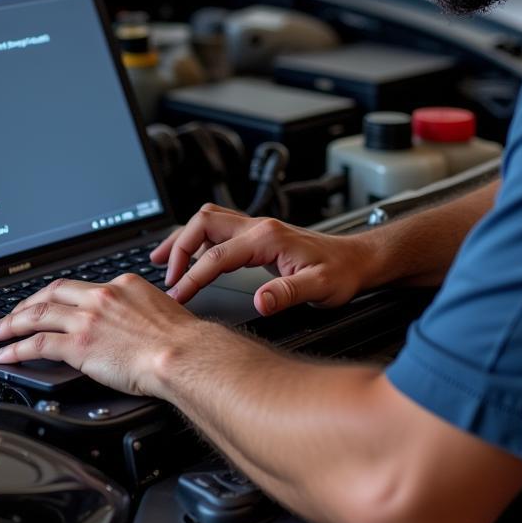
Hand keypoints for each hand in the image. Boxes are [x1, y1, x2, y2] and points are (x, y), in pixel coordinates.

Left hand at [0, 274, 196, 395]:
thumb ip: (137, 311)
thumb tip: (132, 323)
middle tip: (9, 315)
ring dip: (11, 324)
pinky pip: (38, 343)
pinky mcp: (80, 344)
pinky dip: (16, 348)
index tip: (47, 303)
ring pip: (38, 315)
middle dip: (26, 304)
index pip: (79, 287)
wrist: (184, 354)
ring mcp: (88, 318)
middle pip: (52, 293)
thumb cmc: (181, 340)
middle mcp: (101, 296)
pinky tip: (5, 354)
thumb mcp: (159, 310)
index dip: (56, 296)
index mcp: (121, 285)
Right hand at [150, 203, 373, 314]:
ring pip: (208, 220)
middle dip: (178, 246)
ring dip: (183, 238)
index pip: (217, 255)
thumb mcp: (320, 288)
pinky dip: (197, 240)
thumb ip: (288, 294)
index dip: (193, 276)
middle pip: (203, 223)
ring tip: (161, 259)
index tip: (178, 295)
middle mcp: (258, 226)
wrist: (359, 260)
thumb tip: (260, 302)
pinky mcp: (258, 235)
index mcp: (267, 238)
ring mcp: (257, 228)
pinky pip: (218, 229)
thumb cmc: (342, 273)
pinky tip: (190, 256)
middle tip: (166, 275)